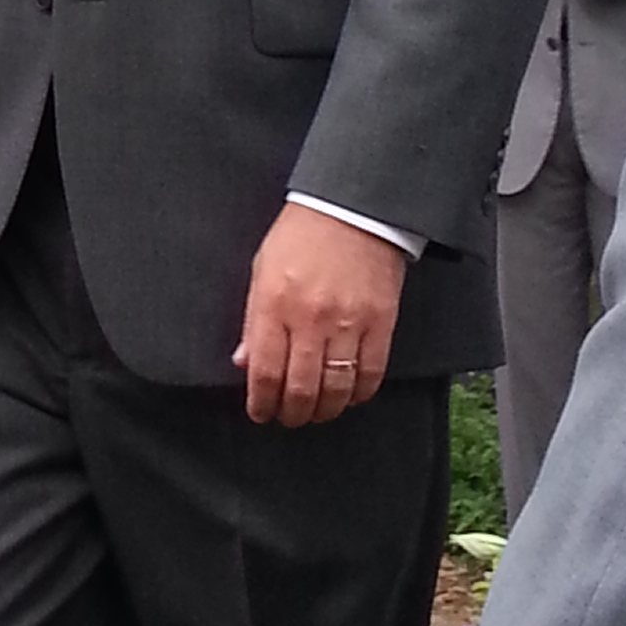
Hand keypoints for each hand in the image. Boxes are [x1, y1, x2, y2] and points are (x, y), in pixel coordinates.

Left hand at [233, 203, 406, 426]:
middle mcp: (310, 318)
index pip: (264, 372)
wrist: (352, 207)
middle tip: (288, 418)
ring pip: (336, 389)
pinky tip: (349, 396)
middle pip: (300, 389)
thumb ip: (252, 320)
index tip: (260, 412)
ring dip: (324, 410)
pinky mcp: (381, 323)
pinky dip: (358, 394)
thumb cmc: (301, 234)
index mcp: (273, 304)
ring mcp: (348, 323)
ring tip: (316, 412)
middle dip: (291, 414)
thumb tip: (244, 362)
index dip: (261, 402)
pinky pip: (370, 374)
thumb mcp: (262, 269)